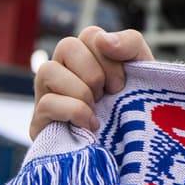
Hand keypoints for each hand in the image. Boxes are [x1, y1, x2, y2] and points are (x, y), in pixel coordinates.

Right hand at [31, 27, 154, 138]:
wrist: (138, 149)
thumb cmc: (137, 106)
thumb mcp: (143, 70)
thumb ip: (129, 44)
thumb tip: (103, 39)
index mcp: (87, 57)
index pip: (90, 35)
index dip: (109, 56)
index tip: (121, 82)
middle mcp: (63, 72)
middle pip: (66, 46)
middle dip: (95, 72)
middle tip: (108, 95)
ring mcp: (47, 95)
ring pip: (47, 70)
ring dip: (81, 91)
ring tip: (96, 109)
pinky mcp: (40, 123)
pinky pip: (47, 103)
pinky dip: (74, 112)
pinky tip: (91, 125)